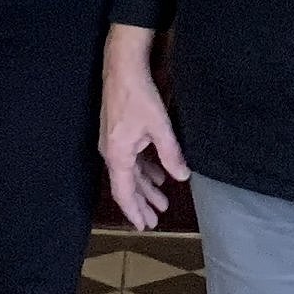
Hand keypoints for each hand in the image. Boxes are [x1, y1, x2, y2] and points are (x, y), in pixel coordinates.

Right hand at [98, 27, 186, 231]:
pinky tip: (158, 175)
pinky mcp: (118, 133)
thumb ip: (171, 154)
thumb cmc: (139, 95)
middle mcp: (111, 153)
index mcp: (117, 155)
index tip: (144, 226)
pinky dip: (144, 170)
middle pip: (126, 186)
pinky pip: (130, 160)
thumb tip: (182, 176)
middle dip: (142, 203)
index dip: (135, 211)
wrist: (122, 67)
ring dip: (145, 187)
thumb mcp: (159, 127)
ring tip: (161, 200)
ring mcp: (113, 143)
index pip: (124, 193)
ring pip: (129, 173)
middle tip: (155, 220)